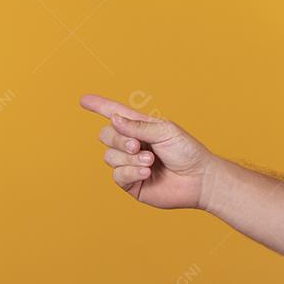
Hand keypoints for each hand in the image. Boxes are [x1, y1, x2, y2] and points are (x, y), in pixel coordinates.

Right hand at [80, 94, 215, 209]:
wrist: (199, 179)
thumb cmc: (187, 152)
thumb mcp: (165, 132)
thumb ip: (138, 126)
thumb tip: (113, 119)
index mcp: (141, 127)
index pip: (115, 114)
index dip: (99, 106)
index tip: (84, 100)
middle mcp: (132, 144)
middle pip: (106, 135)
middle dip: (119, 139)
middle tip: (138, 145)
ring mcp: (129, 164)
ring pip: (109, 156)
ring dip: (128, 158)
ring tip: (150, 161)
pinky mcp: (130, 183)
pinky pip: (116, 175)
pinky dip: (130, 172)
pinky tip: (146, 172)